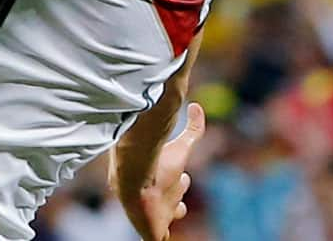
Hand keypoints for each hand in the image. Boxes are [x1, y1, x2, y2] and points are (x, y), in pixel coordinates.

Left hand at [128, 103, 205, 240]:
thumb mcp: (181, 146)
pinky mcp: (151, 234)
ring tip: (176, 207)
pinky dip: (160, 239)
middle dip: (177, 196)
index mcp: (157, 181)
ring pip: (167, 220)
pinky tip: (160, 235)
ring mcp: (154, 217)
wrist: (135, 178)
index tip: (184, 176)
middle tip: (180, 185)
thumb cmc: (155, 163)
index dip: (179, 181)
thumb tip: (197, 106)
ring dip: (173, 213)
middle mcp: (155, 199)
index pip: (170, 184)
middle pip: (172, 203)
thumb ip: (192, 129)